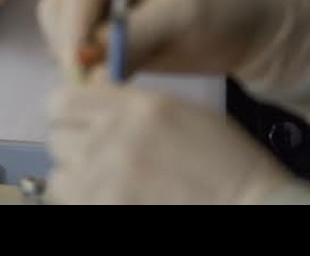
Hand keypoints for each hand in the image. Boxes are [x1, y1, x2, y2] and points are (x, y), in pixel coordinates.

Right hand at [36, 0, 309, 103]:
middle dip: (71, 44)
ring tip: (108, 79)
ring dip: (76, 56)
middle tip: (94, 82)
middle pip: (60, 8)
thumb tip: (85, 62)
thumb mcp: (183, 14)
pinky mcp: (107, 26)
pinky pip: (80, 46)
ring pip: (62, 29)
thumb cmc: (229, 5)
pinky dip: (88, 65)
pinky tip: (112, 77)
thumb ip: (133, 35)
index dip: (74, 32)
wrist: (259, 25)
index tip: (80, 74)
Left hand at [47, 84, 293, 204]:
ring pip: (59, 176)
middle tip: (97, 157)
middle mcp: (114, 139)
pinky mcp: (108, 208)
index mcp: (135, 106)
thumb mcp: (180, 112)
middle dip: (72, 146)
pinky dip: (86, 201)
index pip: (62, 101)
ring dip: (76, 179)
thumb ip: (128, 105)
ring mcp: (108, 180)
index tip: (77, 122)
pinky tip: (113, 199)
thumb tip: (87, 103)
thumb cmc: (224, 161)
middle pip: (56, 137)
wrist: (253, 208)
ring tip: (106, 184)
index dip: (67, 113)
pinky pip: (73, 202)